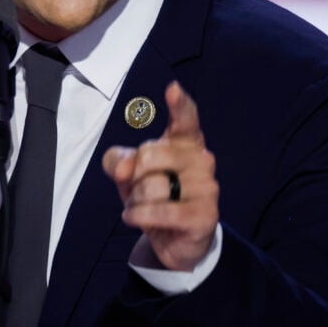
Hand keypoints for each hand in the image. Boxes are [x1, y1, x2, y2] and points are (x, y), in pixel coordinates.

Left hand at [102, 81, 218, 270]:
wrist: (173, 238)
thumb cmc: (152, 195)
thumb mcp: (128, 174)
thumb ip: (119, 161)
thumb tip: (126, 169)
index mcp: (185, 141)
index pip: (185, 118)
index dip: (179, 104)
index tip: (172, 89)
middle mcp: (202, 159)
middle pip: (149, 154)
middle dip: (133, 177)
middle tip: (139, 190)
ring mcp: (208, 187)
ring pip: (152, 187)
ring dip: (135, 202)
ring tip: (143, 208)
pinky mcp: (206, 215)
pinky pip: (159, 211)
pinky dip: (139, 217)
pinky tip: (138, 219)